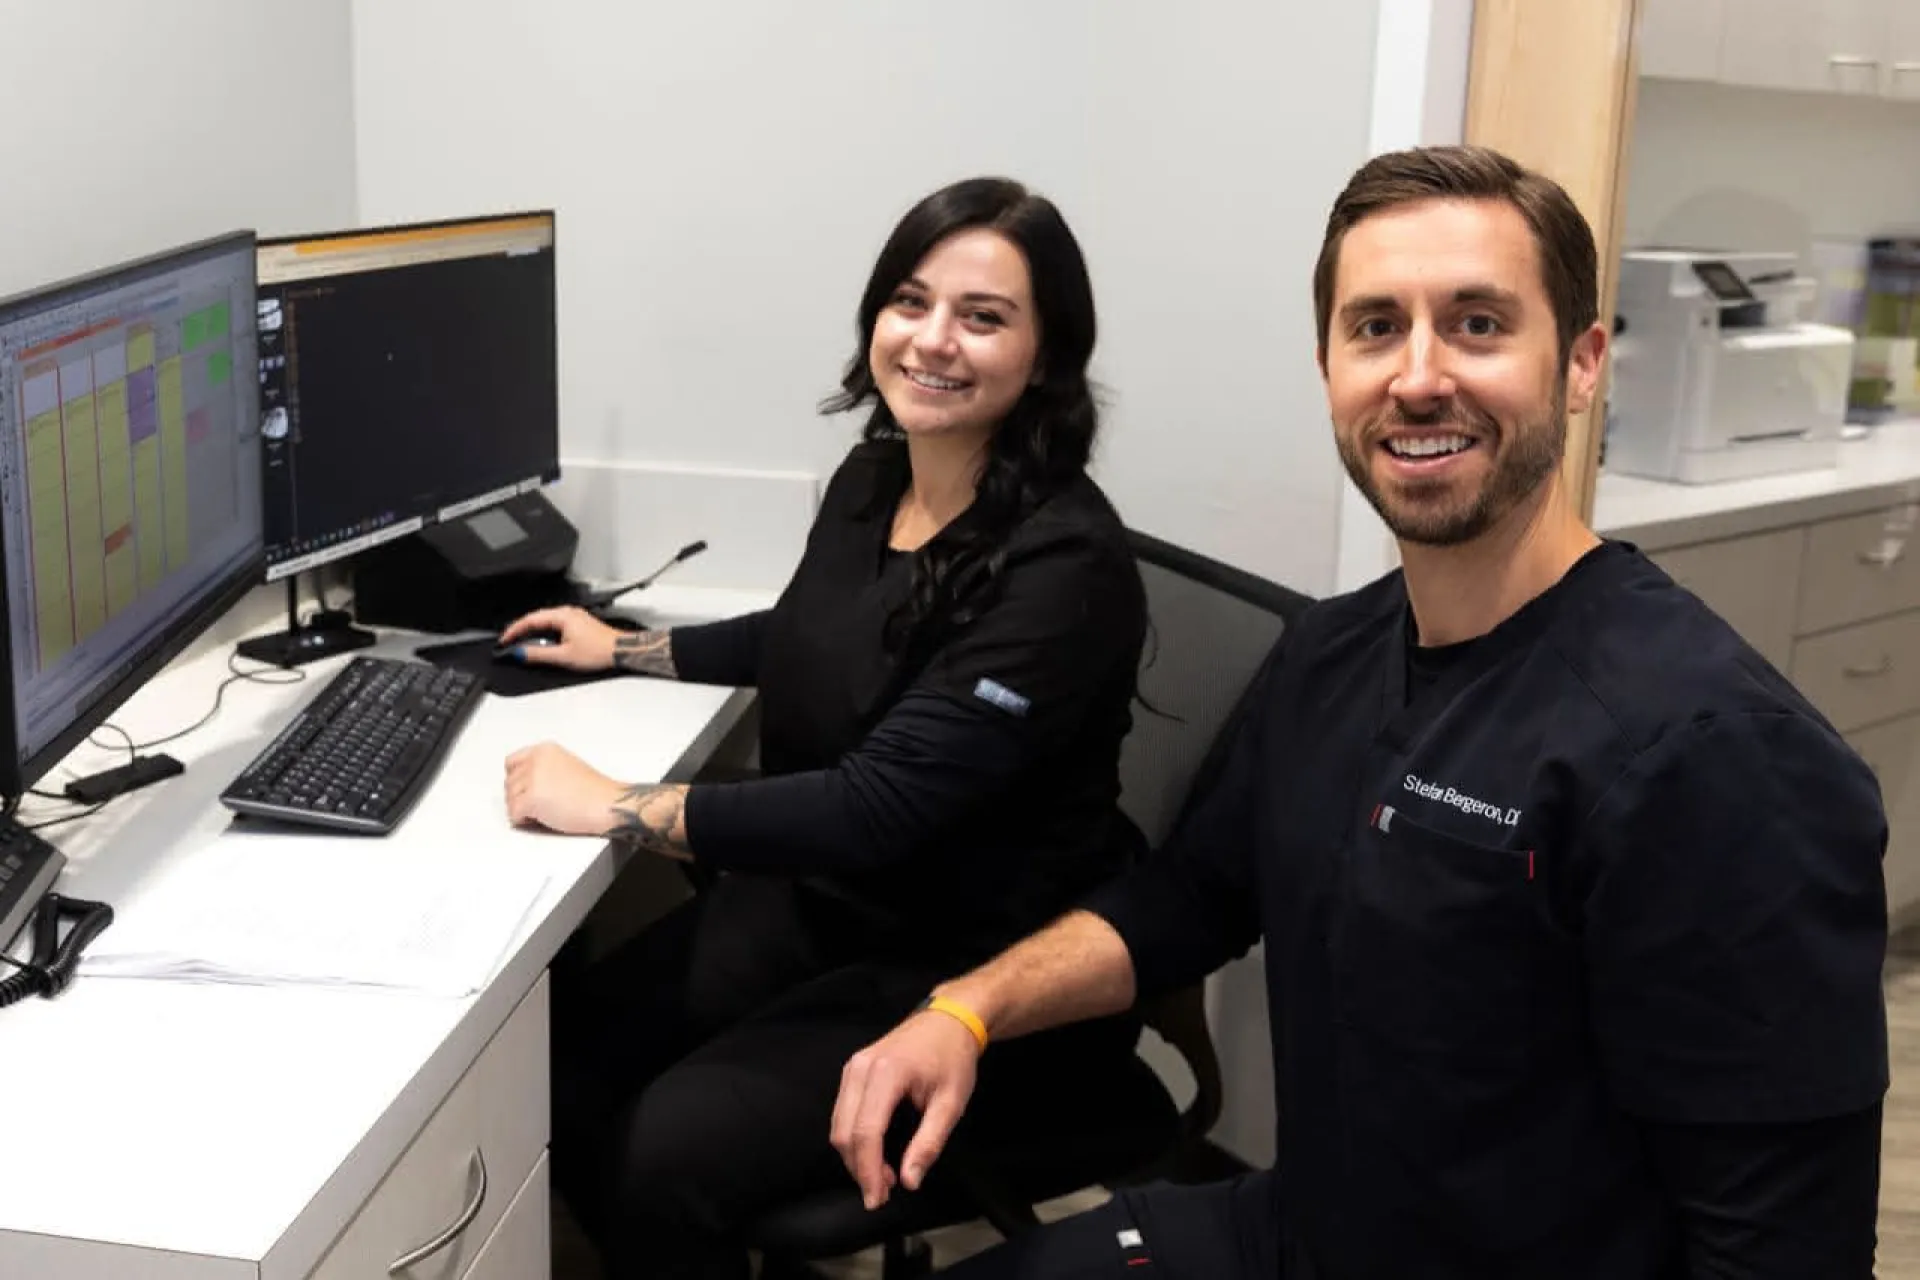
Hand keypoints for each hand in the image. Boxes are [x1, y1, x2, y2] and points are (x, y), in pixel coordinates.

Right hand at [497, 606, 617, 671]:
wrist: (621, 651)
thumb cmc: (599, 651)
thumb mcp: (564, 656)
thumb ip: (539, 654)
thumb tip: (521, 652)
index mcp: (562, 616)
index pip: (530, 619)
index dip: (514, 630)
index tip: (504, 640)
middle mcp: (568, 612)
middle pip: (537, 618)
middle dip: (521, 629)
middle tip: (510, 641)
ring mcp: (574, 617)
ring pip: (546, 621)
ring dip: (533, 631)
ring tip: (522, 643)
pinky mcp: (579, 623)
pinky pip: (555, 624)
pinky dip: (544, 632)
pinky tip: (542, 642)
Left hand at [503, 742, 624, 833]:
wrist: (607, 803)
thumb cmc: (594, 791)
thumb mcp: (567, 765)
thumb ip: (544, 768)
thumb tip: (528, 781)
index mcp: (545, 750)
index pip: (512, 762)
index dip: (517, 779)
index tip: (522, 788)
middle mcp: (536, 760)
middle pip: (509, 783)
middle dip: (519, 796)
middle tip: (536, 805)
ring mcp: (533, 779)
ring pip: (509, 799)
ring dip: (521, 809)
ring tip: (542, 811)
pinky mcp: (532, 799)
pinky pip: (514, 814)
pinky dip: (523, 821)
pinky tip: (540, 819)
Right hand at [831, 1007, 982, 1209]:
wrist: (948, 1021)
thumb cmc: (953, 1057)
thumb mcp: (951, 1103)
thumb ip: (929, 1143)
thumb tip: (910, 1180)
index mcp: (887, 1073)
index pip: (866, 1132)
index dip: (868, 1171)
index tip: (878, 1199)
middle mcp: (861, 1068)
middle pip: (844, 1132)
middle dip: (860, 1169)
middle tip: (883, 1193)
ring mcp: (853, 1068)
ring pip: (838, 1125)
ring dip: (855, 1157)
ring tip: (884, 1177)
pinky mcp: (853, 1071)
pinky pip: (843, 1113)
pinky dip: (854, 1140)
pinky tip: (875, 1153)